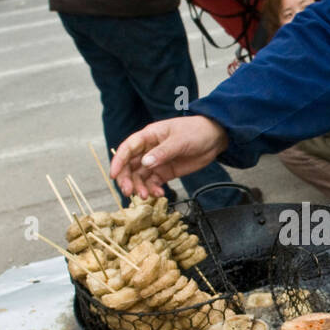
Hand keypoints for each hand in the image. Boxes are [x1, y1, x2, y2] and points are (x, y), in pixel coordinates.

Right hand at [110, 117, 228, 198]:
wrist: (215, 138)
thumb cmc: (196, 132)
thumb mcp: (179, 140)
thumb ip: (162, 152)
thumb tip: (145, 163)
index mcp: (148, 136)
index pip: (127, 148)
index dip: (118, 161)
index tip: (114, 175)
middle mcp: (148, 150)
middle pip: (130, 166)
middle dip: (127, 179)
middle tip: (129, 192)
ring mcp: (156, 162)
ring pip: (141, 177)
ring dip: (140, 187)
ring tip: (147, 196)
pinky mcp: (165, 172)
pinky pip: (154, 183)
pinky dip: (154, 190)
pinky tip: (160, 194)